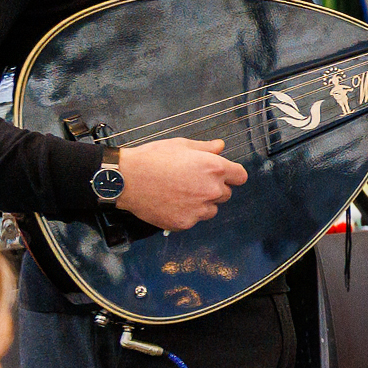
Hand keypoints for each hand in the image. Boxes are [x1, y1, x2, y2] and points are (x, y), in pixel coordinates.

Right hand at [116, 137, 246, 229]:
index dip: (232, 175)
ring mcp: (199, 209)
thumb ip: (205, 148)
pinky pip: (194, 220)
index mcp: (215, 168)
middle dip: (214, 189)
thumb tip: (221, 146)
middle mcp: (212, 190)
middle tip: (192, 182)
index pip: (240, 177)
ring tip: (180, 193)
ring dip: (202, 204)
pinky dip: (186, 214)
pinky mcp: (185, 223)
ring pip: (211, 209)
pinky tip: (170, 203)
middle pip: (226, 194)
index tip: (224, 176)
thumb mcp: (181, 145)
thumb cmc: (152, 158)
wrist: (126, 179)